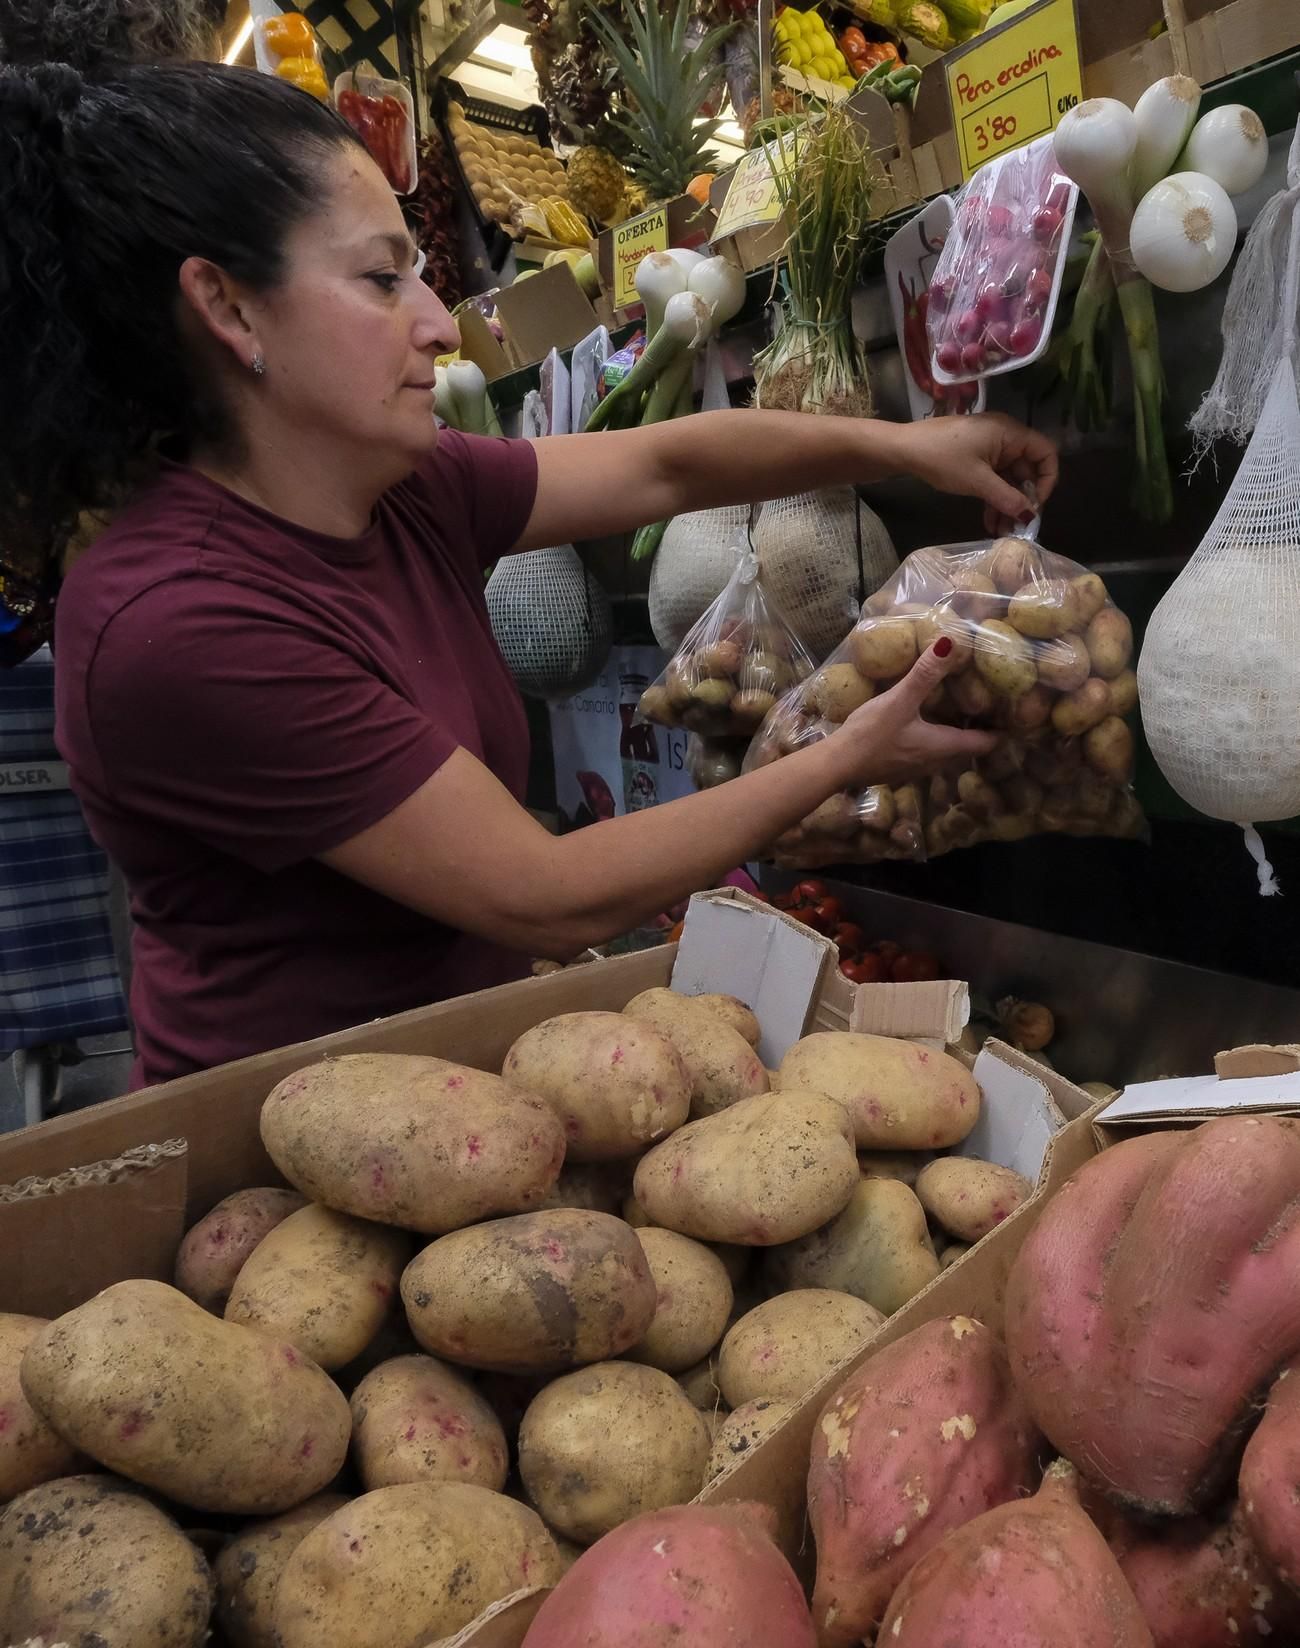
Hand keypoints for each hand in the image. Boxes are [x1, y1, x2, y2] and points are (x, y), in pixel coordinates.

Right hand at [833, 639, 997, 788]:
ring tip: (959, 712)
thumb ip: (925, 673)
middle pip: (968, 749)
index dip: (1001, 731)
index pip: (985, 742)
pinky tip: (923, 725)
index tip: (1013, 716)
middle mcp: (935, 761)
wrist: (836, 765)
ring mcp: (916, 768)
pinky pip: (927, 755)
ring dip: (956, 736)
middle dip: (979, 731)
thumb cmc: (872, 735)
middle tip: (987, 707)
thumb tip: (950, 642)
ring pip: (947, 753)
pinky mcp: (899, 768)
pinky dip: (935, 740)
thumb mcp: (900, 700)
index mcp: (943, 746)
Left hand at [892, 413, 1058, 533]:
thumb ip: (1006, 498)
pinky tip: (990, 523)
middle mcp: (1005, 438)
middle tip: (1019, 527)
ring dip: (1007, 505)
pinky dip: (993, 499)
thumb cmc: (942, 458)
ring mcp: (990, 449)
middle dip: (1024, 500)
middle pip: (1027, 470)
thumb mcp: (977, 481)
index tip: (1036, 504)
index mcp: (1010, 433)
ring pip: (1008, 479)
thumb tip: (1031, 516)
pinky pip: (993, 480)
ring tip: (1003, 533)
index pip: (1045, 452)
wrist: (904, 449)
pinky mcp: (976, 459)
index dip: (1048, 479)